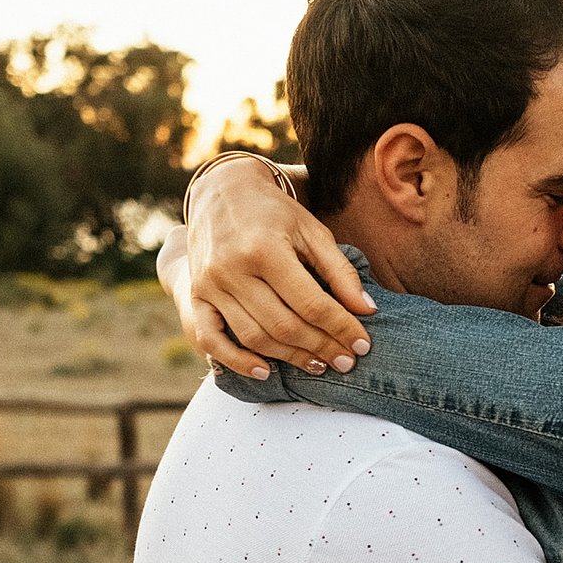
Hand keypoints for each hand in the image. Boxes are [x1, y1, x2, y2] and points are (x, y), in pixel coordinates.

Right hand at [182, 156, 375, 375]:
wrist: (222, 191)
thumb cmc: (275, 213)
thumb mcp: (312, 231)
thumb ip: (340, 271)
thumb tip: (367, 310)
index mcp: (265, 250)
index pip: (311, 303)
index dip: (341, 328)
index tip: (363, 345)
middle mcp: (232, 270)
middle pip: (284, 325)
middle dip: (321, 348)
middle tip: (347, 362)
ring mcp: (209, 286)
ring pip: (254, 337)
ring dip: (290, 357)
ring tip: (319, 365)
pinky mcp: (195, 296)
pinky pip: (210, 340)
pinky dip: (237, 361)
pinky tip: (265, 371)